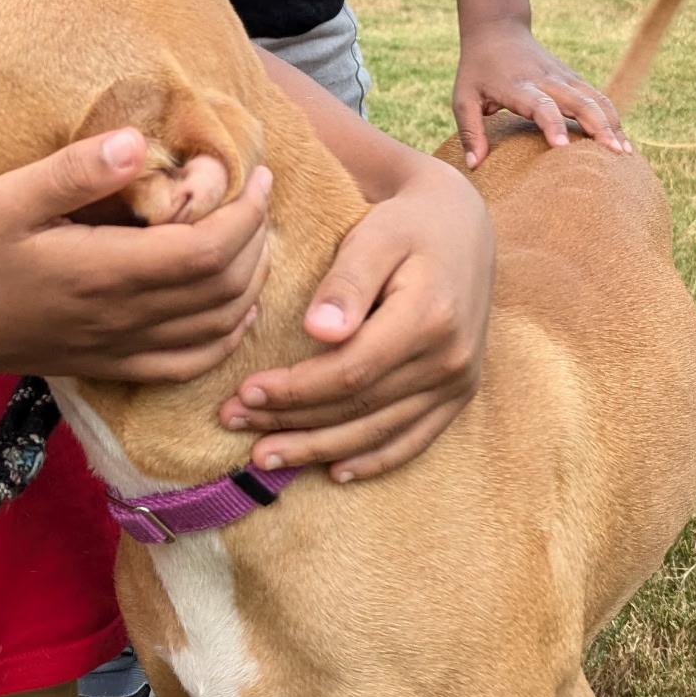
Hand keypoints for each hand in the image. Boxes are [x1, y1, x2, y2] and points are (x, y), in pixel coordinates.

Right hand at [0, 129, 271, 384]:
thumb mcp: (8, 198)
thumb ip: (76, 171)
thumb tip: (139, 142)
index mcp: (104, 273)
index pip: (207, 250)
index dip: (246, 214)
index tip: (255, 175)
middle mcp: (122, 319)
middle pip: (224, 288)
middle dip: (256, 240)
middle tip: (257, 197)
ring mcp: (118, 349)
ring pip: (215, 328)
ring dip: (249, 284)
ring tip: (253, 240)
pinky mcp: (109, 366)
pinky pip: (186, 365)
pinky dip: (224, 338)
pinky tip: (233, 311)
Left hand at [218, 160, 492, 481]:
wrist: (461, 226)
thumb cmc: (406, 225)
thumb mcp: (375, 234)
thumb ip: (347, 282)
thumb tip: (318, 331)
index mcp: (429, 317)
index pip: (351, 371)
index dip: (294, 389)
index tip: (244, 391)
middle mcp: (450, 358)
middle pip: (360, 407)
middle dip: (292, 421)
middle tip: (234, 423)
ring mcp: (459, 382)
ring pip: (380, 432)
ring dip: (318, 449)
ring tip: (264, 457)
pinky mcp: (459, 393)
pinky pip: (414, 439)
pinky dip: (373, 460)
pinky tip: (334, 471)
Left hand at [454, 20, 629, 167]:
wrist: (498, 30)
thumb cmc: (477, 70)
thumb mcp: (464, 98)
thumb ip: (471, 131)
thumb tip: (474, 165)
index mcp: (519, 86)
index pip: (541, 106)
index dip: (552, 125)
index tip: (563, 148)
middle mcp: (547, 80)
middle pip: (579, 102)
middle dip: (598, 127)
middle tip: (613, 154)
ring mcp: (563, 77)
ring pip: (595, 99)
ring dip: (612, 123)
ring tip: (625, 152)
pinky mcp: (572, 78)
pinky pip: (597, 97)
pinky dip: (611, 115)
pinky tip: (621, 138)